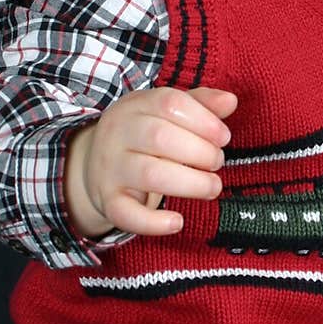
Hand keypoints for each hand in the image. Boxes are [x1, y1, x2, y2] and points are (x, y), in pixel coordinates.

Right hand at [64, 86, 236, 238]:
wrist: (92, 164)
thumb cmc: (142, 136)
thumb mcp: (166, 112)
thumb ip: (200, 104)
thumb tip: (230, 100)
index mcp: (135, 106)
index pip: (169, 103)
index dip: (203, 120)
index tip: (223, 137)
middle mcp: (117, 133)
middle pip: (160, 137)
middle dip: (200, 152)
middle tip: (217, 162)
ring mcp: (110, 168)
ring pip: (150, 175)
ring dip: (190, 183)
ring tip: (213, 187)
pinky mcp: (107, 200)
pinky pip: (126, 214)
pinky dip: (153, 222)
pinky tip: (177, 222)